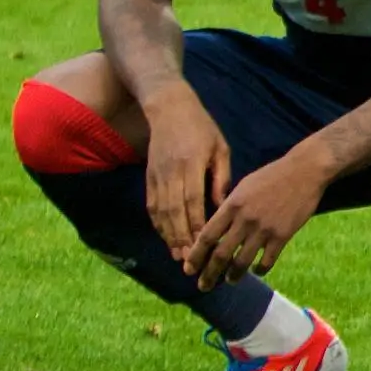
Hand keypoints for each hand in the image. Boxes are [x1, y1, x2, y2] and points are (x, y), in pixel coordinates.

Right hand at [143, 88, 230, 259]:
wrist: (168, 108)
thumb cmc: (201, 128)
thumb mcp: (220, 148)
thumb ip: (221, 177)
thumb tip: (222, 205)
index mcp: (192, 164)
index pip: (193, 201)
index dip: (196, 225)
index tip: (204, 245)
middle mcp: (171, 172)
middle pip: (175, 212)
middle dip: (181, 238)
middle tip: (189, 261)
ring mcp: (157, 175)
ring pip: (161, 212)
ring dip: (168, 236)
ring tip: (178, 255)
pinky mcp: (148, 177)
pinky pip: (152, 205)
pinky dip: (158, 223)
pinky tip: (166, 237)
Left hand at [183, 148, 328, 288]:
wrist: (306, 171)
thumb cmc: (273, 176)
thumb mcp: (244, 186)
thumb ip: (229, 207)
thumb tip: (216, 227)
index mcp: (232, 206)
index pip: (207, 237)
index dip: (195, 256)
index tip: (189, 269)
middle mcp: (244, 220)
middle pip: (220, 254)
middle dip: (209, 274)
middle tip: (203, 286)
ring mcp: (264, 229)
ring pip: (241, 261)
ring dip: (233, 275)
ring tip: (230, 281)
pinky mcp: (283, 235)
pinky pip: (267, 260)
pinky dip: (260, 269)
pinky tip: (257, 270)